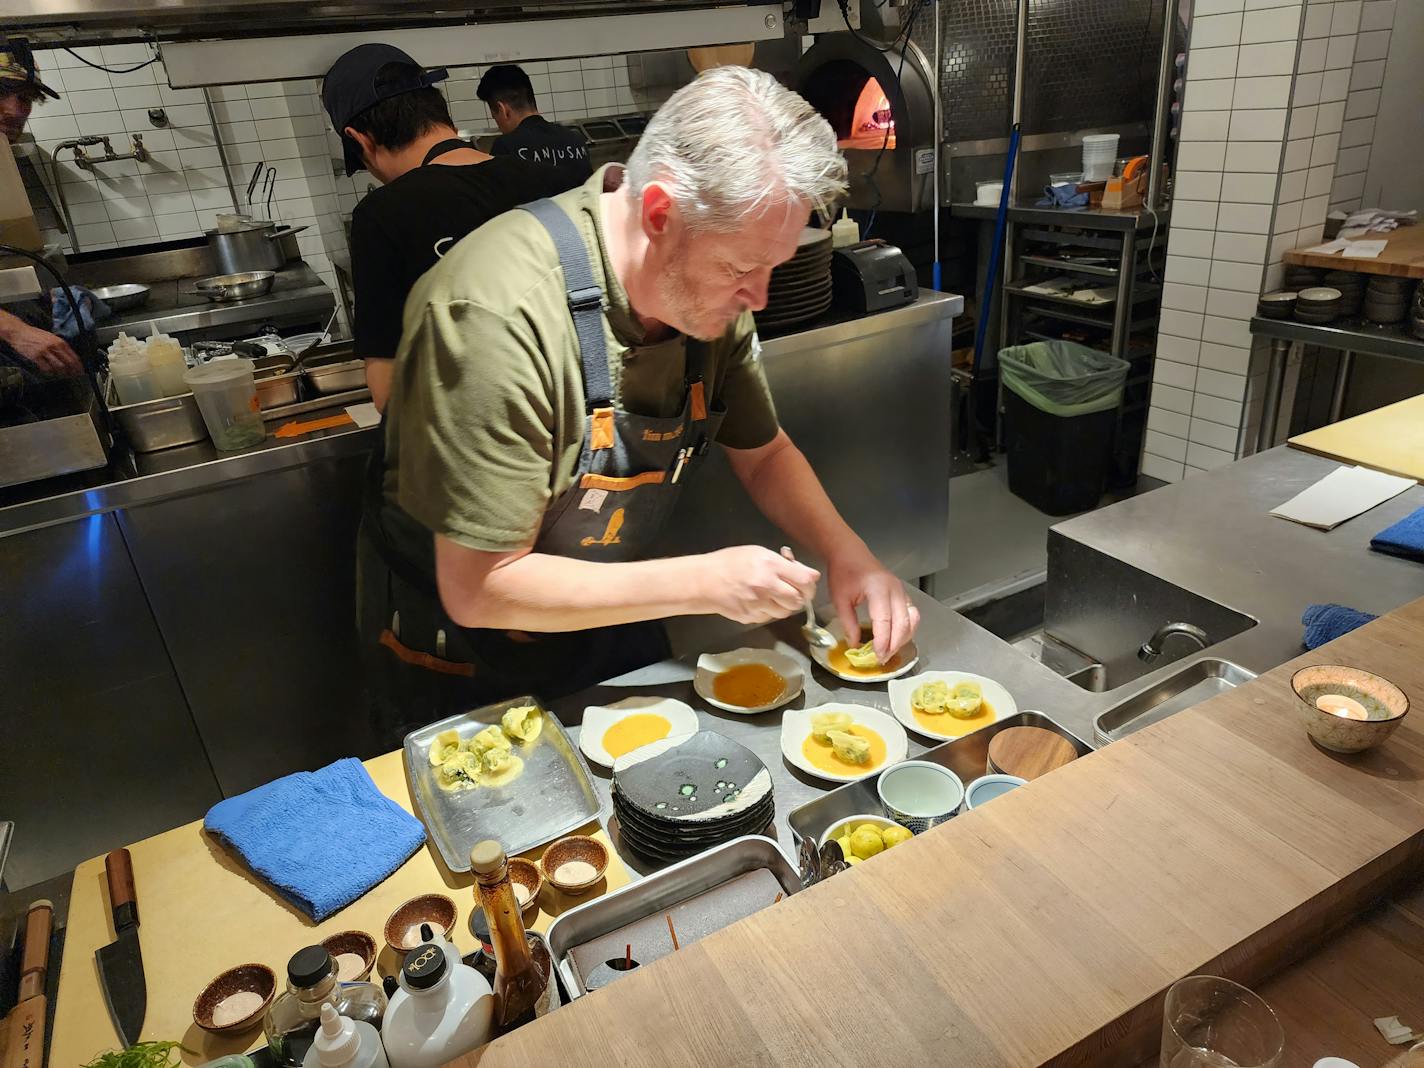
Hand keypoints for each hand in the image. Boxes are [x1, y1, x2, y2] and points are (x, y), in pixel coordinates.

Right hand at [3, 320, 81, 376]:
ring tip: (62, 375)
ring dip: (62, 373)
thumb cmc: (34, 334)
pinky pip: (46, 368)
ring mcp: (45, 351)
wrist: (19, 331)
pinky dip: (49, 371)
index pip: (73, 356)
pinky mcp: (36, 356)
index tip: (80, 371)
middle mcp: (54, 346)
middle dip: (73, 371)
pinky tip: (50, 372)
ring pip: (59, 366)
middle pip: (68, 362)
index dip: (78, 365)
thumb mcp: (51, 337)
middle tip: (74, 376)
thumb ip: (60, 346)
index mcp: (59, 341)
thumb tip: (69, 357)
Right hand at [699, 545, 819, 624]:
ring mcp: (758, 605)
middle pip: (798, 600)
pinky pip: (770, 617)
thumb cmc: (731, 562)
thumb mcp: (758, 553)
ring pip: (785, 612)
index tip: (808, 582)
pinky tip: (760, 601)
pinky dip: (770, 611)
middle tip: (793, 591)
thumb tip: (808, 574)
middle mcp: (766, 587)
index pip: (805, 581)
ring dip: (785, 605)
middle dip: (799, 596)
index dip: (810, 584)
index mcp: (770, 566)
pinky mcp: (751, 618)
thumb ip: (784, 563)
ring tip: (775, 595)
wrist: (704, 581)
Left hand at [828, 547, 918, 662]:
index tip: (877, 656)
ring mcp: (902, 591)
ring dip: (903, 638)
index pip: (885, 621)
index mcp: (878, 589)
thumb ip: (848, 623)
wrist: (850, 553)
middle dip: (894, 644)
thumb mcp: (840, 599)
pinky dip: (907, 629)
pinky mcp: (903, 594)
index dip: (883, 641)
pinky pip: (911, 614)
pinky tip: (896, 639)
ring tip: (889, 651)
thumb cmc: (843, 573)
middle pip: (903, 622)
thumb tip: (855, 644)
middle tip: (883, 659)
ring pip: (912, 619)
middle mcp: (895, 589)